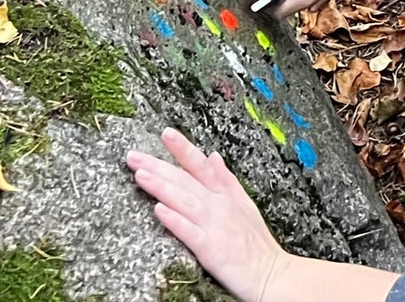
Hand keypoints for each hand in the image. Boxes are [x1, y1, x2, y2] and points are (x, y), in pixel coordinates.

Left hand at [128, 129, 291, 301]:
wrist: (271, 272)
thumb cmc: (255, 243)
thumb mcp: (245, 203)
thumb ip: (227, 180)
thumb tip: (213, 155)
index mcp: (226, 194)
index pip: (201, 165)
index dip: (183, 148)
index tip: (165, 133)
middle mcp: (219, 204)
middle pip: (185, 180)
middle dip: (159, 165)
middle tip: (133, 155)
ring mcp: (214, 225)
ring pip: (183, 200)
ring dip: (162, 186)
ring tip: (140, 174)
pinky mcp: (210, 248)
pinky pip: (189, 232)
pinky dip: (175, 220)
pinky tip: (159, 210)